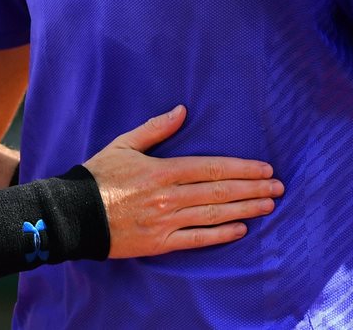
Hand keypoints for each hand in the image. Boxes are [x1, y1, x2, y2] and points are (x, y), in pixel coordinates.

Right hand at [83, 105, 282, 258]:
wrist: (74, 214)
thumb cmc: (98, 176)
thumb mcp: (124, 144)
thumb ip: (155, 128)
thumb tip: (182, 110)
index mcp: (163, 170)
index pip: (212, 168)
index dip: (242, 169)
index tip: (265, 169)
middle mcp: (170, 196)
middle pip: (220, 191)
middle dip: (253, 189)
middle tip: (278, 188)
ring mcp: (167, 221)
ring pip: (215, 215)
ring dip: (245, 209)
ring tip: (268, 206)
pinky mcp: (161, 242)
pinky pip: (198, 239)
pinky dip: (222, 235)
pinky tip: (241, 229)